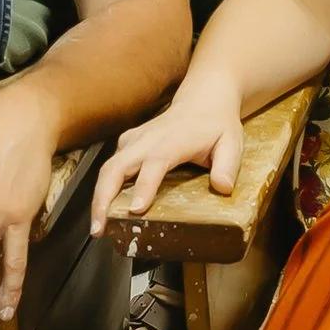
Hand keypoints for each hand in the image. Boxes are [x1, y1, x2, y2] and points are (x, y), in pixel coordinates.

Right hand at [90, 73, 244, 235]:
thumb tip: (223, 187)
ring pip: (108, 167)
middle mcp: (148, 140)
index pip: (154, 165)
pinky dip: (104, 187)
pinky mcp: (129, 142)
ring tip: (97, 227)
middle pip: (116, 167)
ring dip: (99, 197)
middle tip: (99, 230)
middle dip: (103, 198)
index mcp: (172, 142)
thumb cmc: (217, 125)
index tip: (135, 210)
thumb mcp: (231, 143)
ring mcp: (136, 140)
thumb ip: (227, 166)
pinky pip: (111, 164)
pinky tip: (105, 208)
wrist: (203, 99)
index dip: (144, 187)